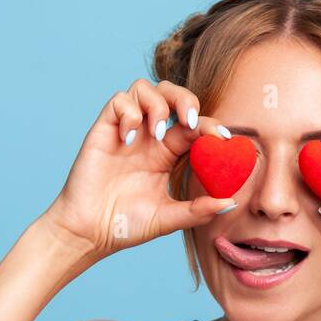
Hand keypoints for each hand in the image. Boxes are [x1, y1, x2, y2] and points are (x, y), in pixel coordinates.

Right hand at [40, 79, 235, 259]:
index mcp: (168, 154)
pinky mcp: (104, 130)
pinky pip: (119, 101)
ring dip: (158, 104)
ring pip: (145, 88)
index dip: (211, 125)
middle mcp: (149, 137)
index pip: (194, 126)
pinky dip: (130, 113)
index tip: (224, 138)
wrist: (90, 233)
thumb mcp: (168, 219)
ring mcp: (126, 131)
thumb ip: (198, 210)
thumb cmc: (126, 226)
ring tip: (157, 132)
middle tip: (190, 122)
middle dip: (186, 100)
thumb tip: (231, 203)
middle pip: (171, 95)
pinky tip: (129, 140)